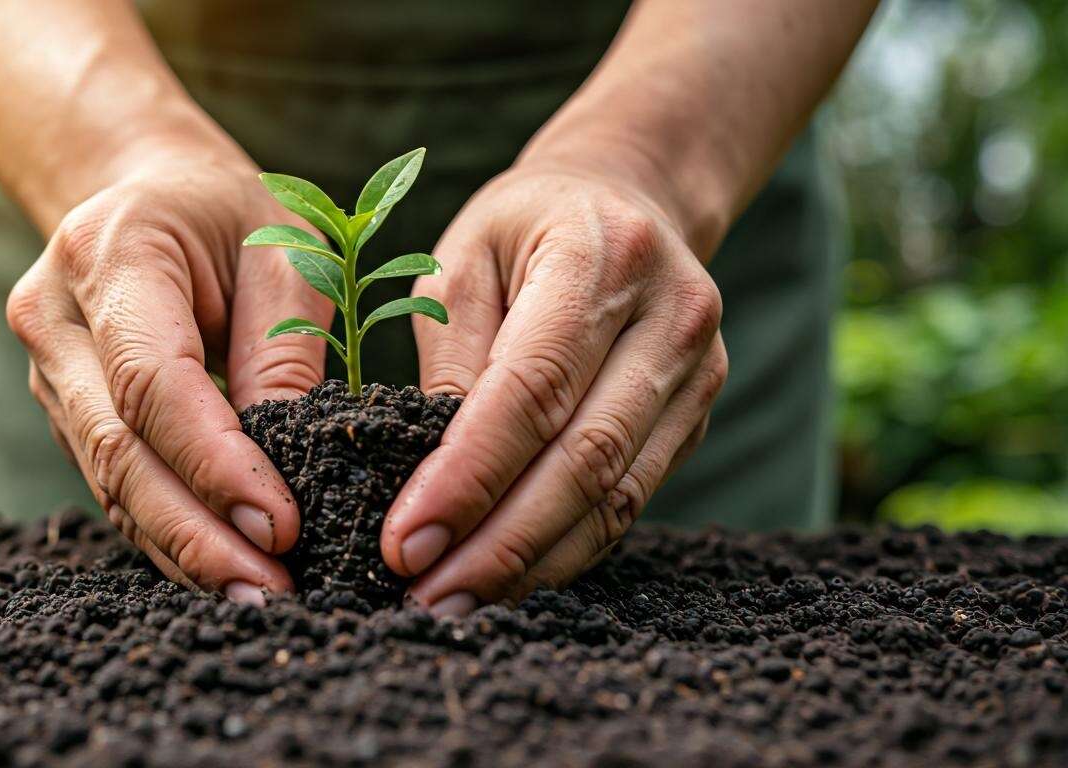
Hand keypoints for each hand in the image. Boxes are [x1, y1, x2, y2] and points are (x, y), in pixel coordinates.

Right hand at [5, 145, 333, 602]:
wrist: (147, 191)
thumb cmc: (228, 214)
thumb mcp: (282, 249)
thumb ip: (284, 346)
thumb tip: (292, 460)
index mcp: (109, 255)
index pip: (152, 380)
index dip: (213, 461)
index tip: (280, 524)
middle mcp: (55, 318)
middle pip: (117, 446)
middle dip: (195, 531)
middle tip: (268, 590)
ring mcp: (48, 371)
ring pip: (108, 479)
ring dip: (181, 548)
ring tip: (255, 597)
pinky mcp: (66, 410)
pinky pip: (113, 482)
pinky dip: (165, 533)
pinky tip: (217, 572)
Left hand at [381, 162, 727, 614]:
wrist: (629, 198)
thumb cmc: (523, 227)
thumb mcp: (462, 261)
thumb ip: (450, 359)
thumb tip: (427, 475)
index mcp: (601, 256)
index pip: (533, 388)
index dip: (469, 475)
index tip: (406, 542)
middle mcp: (670, 316)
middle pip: (584, 457)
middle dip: (499, 542)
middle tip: (425, 597)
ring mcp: (698, 370)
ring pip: (616, 495)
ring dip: (533, 562)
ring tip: (457, 603)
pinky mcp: (698, 414)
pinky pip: (632, 499)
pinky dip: (568, 548)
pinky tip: (512, 578)